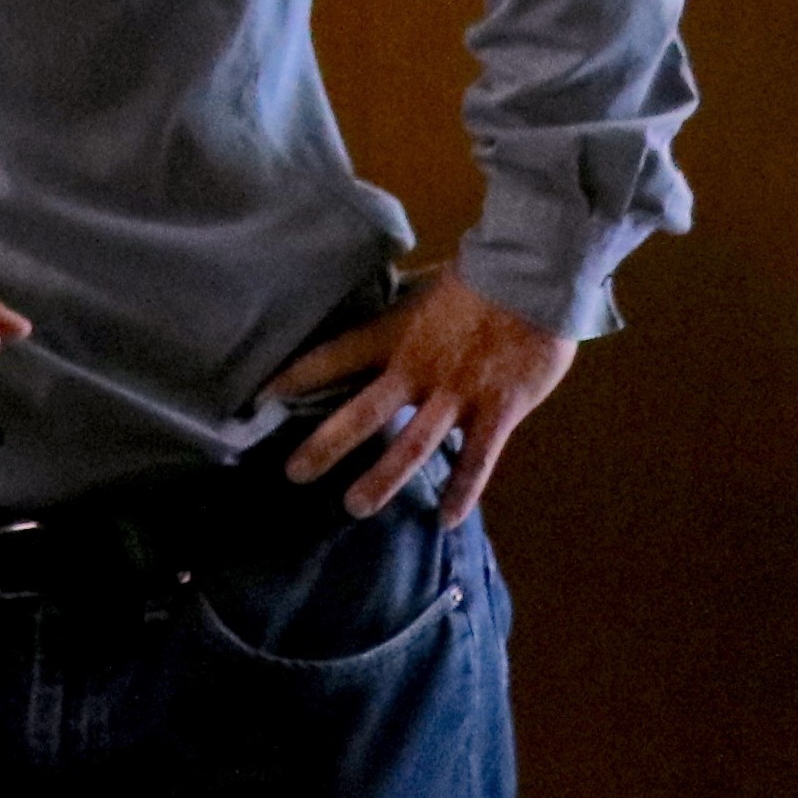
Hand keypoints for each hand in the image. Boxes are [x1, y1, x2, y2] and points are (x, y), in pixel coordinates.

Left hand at [277, 271, 574, 524]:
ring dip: (383, 479)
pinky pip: (478, 458)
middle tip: (294, 474)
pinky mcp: (498, 410)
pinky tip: (446, 519)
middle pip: (362, 413)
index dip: (296, 378)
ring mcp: (457, 393)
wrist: (537, 277)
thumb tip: (364, 301)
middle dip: (325, 445)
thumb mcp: (422, 286)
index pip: (333, 357)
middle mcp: (418, 369)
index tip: (261, 401)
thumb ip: (394, 305)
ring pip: (413, 444)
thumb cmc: (478, 278)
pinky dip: (463, 491)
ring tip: (354, 507)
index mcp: (395, 334)